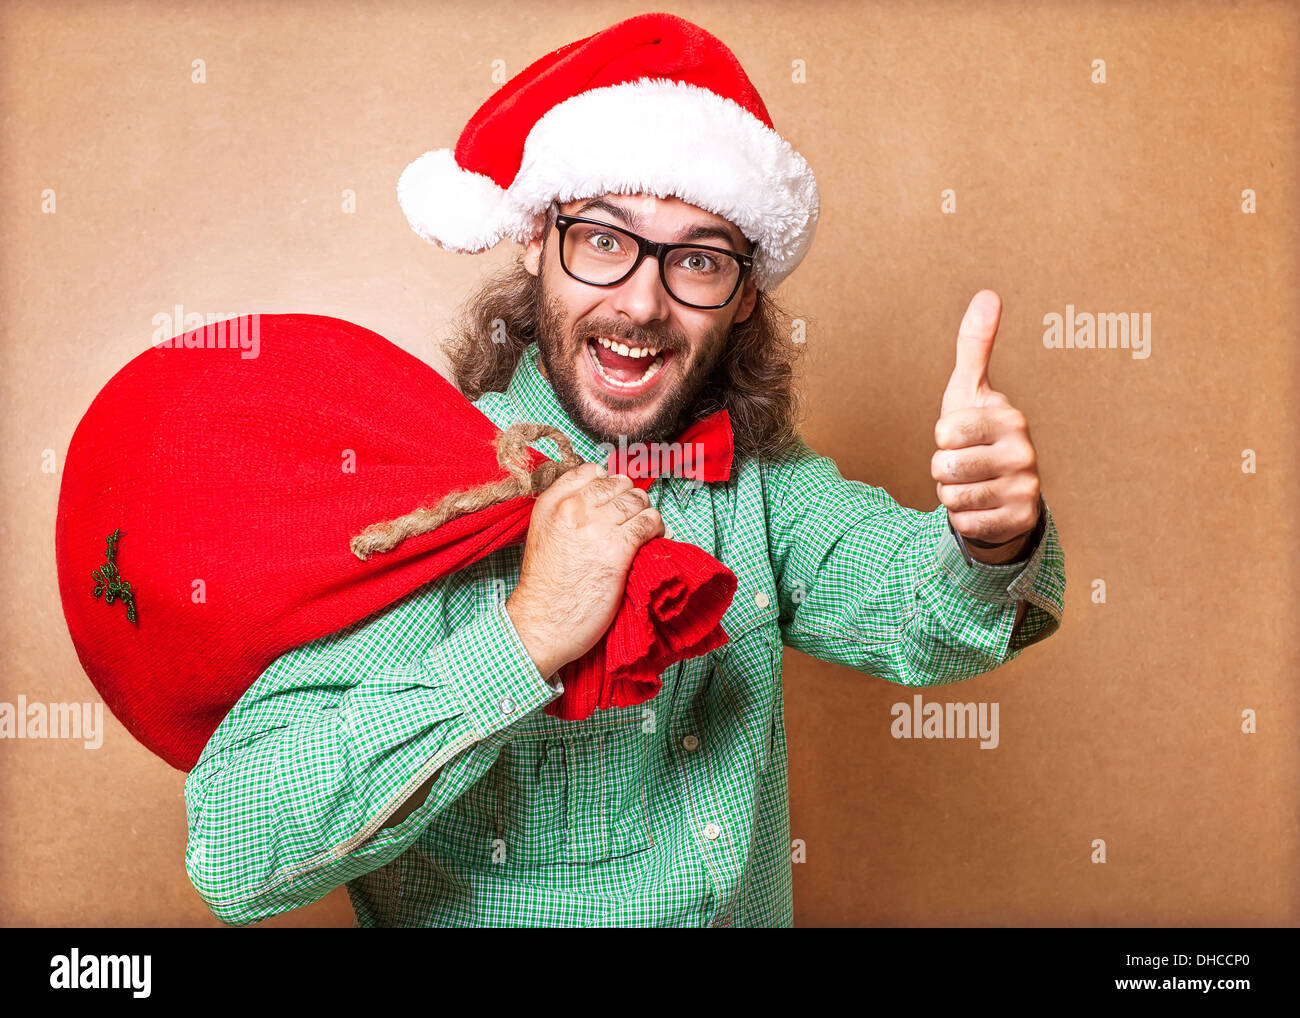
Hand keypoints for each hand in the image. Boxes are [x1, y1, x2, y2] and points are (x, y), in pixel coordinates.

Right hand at [505, 462, 665, 679]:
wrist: (542, 623)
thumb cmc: (546, 586)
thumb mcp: (543, 533)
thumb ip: (565, 510)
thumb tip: (601, 495)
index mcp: (552, 503)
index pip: (591, 471)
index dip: (608, 485)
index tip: (613, 502)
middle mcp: (574, 509)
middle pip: (619, 484)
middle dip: (630, 499)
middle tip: (631, 519)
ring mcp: (597, 527)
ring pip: (638, 500)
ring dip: (645, 514)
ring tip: (644, 531)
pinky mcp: (618, 549)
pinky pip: (649, 521)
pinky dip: (656, 528)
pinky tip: (651, 540)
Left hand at [931, 290, 1041, 564]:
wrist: (1003, 492)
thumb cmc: (978, 435)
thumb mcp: (970, 390)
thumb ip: (974, 345)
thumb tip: (988, 294)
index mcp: (1011, 418)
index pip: (944, 432)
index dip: (942, 437)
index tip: (961, 436)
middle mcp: (1025, 453)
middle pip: (944, 467)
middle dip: (943, 469)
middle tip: (963, 464)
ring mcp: (1026, 490)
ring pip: (951, 497)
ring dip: (950, 494)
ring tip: (971, 484)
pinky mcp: (1019, 522)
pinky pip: (964, 524)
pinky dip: (963, 519)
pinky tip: (980, 508)